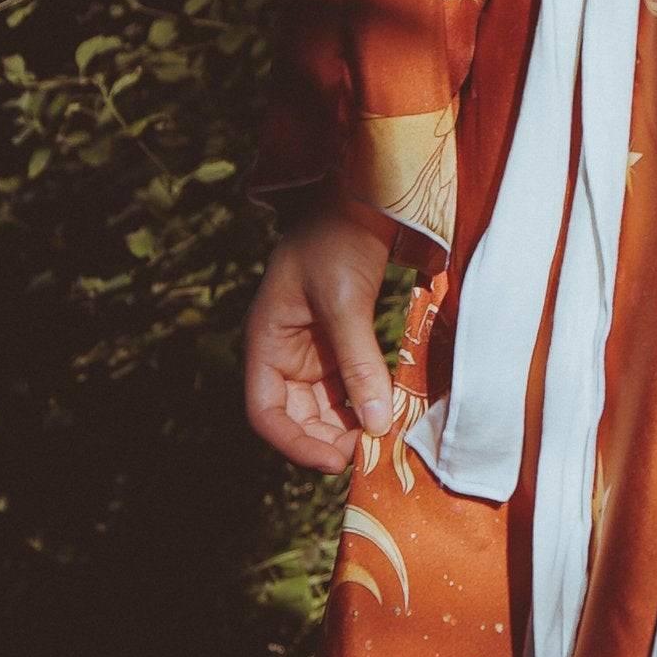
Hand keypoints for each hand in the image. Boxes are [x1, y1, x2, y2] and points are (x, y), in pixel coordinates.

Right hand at [243, 194, 397, 470]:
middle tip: (370, 451)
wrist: (363, 195)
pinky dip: (366, 402)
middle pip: (296, 417)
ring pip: (326, 407)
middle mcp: (285, 352)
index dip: (294, 443)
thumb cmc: (337, 240)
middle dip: (328, 438)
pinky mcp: (343, 343)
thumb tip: (375, 425)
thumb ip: (358, 363)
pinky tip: (390, 410)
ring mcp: (314, 350)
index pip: (265, 412)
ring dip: (350, 425)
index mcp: (266, 342)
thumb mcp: (344, 301)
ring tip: (383, 435)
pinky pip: (349, 386)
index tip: (336, 460)